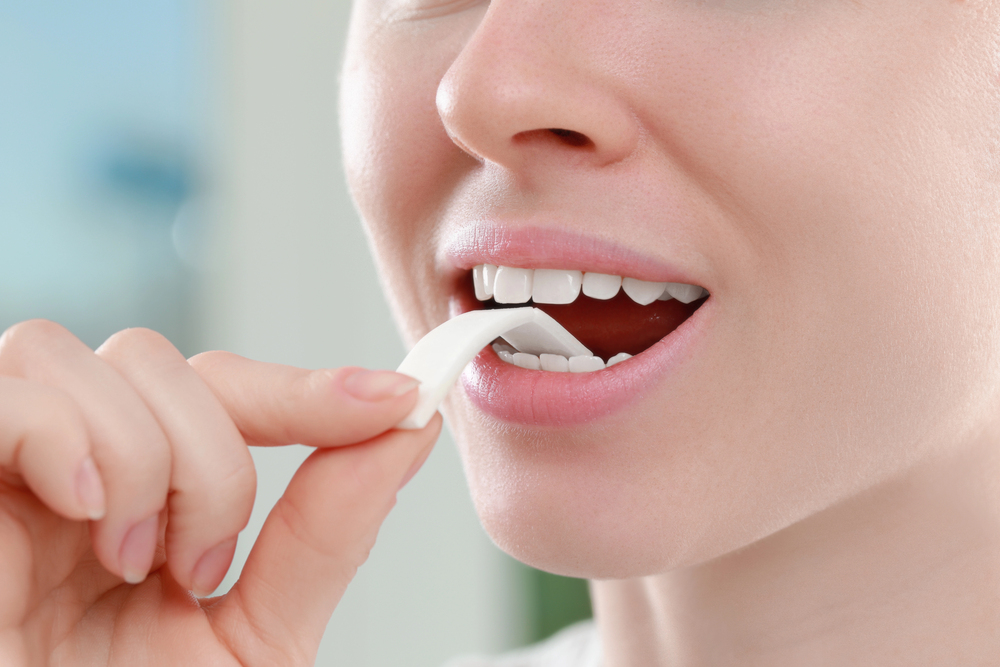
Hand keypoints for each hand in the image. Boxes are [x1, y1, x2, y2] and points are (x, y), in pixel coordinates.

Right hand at [0, 320, 439, 665]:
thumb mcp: (253, 642)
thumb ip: (324, 537)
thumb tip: (407, 432)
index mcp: (137, 504)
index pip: (223, 390)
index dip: (308, 387)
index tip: (396, 398)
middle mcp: (70, 475)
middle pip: (155, 359)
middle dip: (213, 454)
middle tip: (201, 569)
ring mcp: (6, 479)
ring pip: (86, 359)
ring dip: (143, 455)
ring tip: (131, 566)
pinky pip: (8, 397)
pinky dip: (60, 435)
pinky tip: (82, 510)